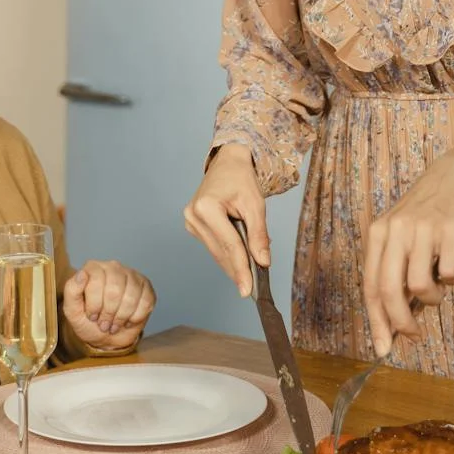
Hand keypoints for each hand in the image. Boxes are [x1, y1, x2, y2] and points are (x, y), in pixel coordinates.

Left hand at [62, 260, 155, 350]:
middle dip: (109, 313)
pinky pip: (145, 302)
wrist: (107, 337)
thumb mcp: (72, 310)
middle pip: (115, 290)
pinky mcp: (146, 287)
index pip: (97, 280)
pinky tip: (128, 320)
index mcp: (93, 268)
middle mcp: (113, 267)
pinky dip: (135, 317)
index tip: (92, 316)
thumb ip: (72, 291)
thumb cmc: (88, 322)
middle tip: (104, 324)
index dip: (95, 304)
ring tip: (114, 323)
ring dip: (122, 317)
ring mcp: (132, 275)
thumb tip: (82, 274)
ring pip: (131, 297)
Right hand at [183, 144, 268, 296]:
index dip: (241, 268)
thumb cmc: (241, 179)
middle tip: (253, 289)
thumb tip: (262, 262)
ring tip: (249, 278)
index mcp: (206, 207)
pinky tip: (239, 261)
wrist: (228, 163)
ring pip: (216, 252)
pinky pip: (213, 246)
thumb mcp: (255, 204)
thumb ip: (259, 234)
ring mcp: (190, 221)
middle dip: (238, 270)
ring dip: (232, 264)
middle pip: (220, 251)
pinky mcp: (193, 225)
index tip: (248, 290)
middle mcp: (193, 215)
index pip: (228, 244)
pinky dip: (227, 254)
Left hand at [363, 139, 453, 355]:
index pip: (371, 286)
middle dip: (401, 323)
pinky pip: (450, 274)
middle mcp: (396, 231)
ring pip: (421, 287)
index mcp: (378, 234)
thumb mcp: (399, 236)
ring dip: (433, 298)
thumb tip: (395, 321)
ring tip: (438, 284)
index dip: (376, 321)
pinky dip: (452, 280)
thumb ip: (394, 272)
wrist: (453, 175)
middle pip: (390, 291)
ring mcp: (423, 229)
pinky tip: (452, 263)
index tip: (383, 349)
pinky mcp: (451, 229)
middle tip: (413, 336)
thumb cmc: (424, 214)